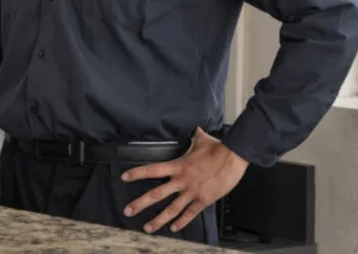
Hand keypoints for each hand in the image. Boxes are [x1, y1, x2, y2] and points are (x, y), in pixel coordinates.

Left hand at [122, 128, 248, 233]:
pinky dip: (181, 222)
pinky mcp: (204, 200)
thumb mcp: (201, 140)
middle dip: (140, 203)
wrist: (234, 158)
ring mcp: (192, 192)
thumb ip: (194, 136)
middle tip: (127, 211)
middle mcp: (182, 181)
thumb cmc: (217, 148)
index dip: (137, 173)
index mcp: (178, 166)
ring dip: (158, 220)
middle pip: (156, 194)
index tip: (124, 177)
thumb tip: (195, 129)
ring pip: (171, 209)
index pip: (152, 170)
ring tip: (147, 227)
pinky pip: (190, 213)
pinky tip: (173, 228)